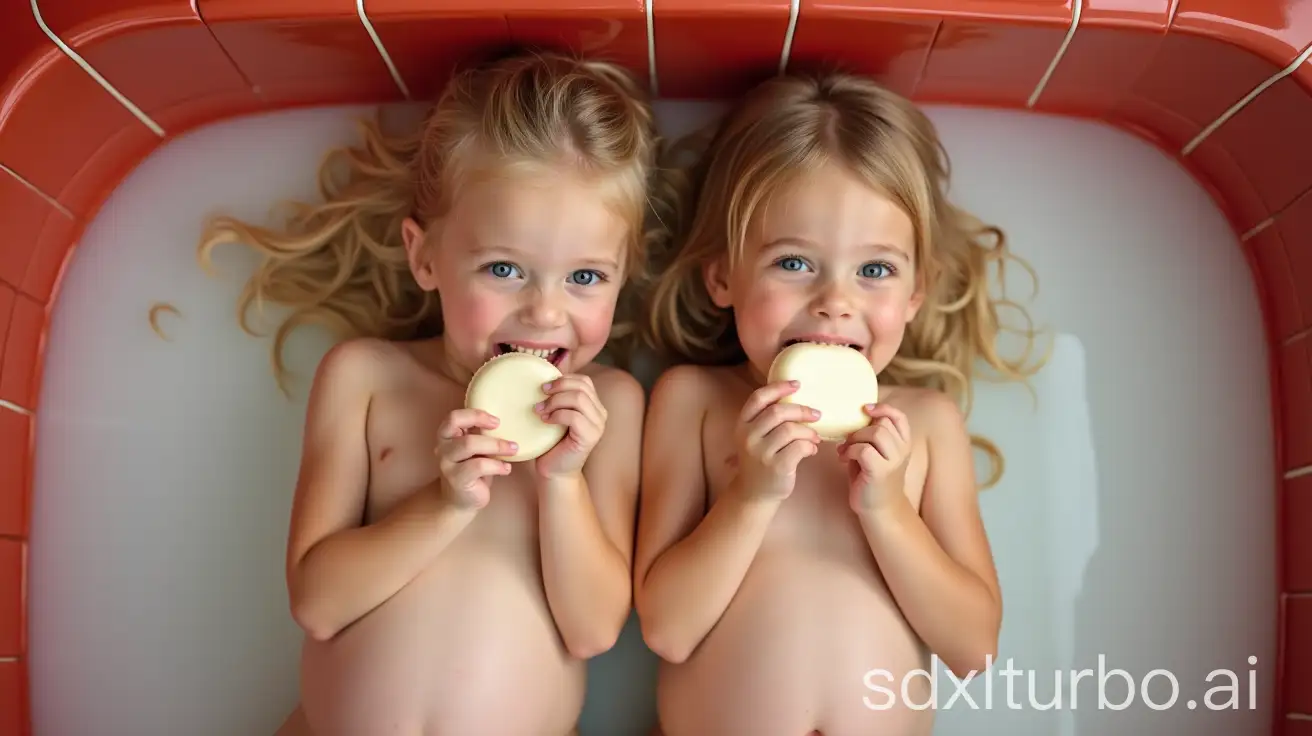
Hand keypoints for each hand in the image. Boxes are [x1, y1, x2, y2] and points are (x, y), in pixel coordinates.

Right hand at [434, 408, 514, 509]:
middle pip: (461, 427)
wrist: (461, 501)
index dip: (475, 415)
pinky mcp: (456, 479)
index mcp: (447, 434)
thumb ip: (482, 434)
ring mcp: (447, 463)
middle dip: (489, 430)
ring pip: (469, 444)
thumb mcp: (477, 448)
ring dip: (496, 446)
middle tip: (511, 440)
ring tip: (513, 451)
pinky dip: (497, 466)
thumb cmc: (472, 469)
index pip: (454, 417)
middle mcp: (443, 447)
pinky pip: (478, 466)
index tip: (497, 421)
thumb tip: (509, 422)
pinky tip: (506, 469)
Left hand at [534, 374, 606, 479]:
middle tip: (540, 394)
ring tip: (540, 410)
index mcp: (594, 406)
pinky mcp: (590, 437)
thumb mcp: (556, 414)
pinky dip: (557, 415)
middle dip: (558, 386)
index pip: (584, 381)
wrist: (555, 470)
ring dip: (555, 401)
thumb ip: (558, 397)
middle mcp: (600, 414)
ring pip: (579, 398)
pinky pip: (574, 416)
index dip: (564, 379)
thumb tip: (544, 375)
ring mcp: (598, 426)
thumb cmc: (552, 442)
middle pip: (582, 386)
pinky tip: (545, 421)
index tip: (543, 386)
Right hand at [731, 380, 820, 501]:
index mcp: (742, 424)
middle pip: (778, 412)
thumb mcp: (756, 436)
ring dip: (808, 431)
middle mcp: (748, 437)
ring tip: (814, 437)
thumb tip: (798, 397)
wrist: (754, 492)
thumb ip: (768, 419)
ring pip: (791, 429)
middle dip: (801, 410)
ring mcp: (761, 453)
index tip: (797, 384)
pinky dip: (810, 446)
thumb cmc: (761, 459)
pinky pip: (800, 447)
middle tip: (816, 415)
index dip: (778, 388)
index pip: (758, 398)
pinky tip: (811, 450)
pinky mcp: (776, 467)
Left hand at [837, 403, 911, 512]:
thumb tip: (852, 420)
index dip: (883, 408)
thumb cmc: (872, 479)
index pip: (899, 417)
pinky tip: (843, 460)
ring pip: (875, 433)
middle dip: (860, 428)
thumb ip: (870, 436)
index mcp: (903, 443)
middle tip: (848, 441)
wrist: (879, 509)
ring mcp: (893, 461)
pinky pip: (863, 449)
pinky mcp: (880, 471)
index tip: (865, 409)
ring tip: (845, 450)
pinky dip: (850, 451)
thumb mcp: (875, 453)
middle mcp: (902, 450)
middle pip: (883, 423)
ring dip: (854, 439)